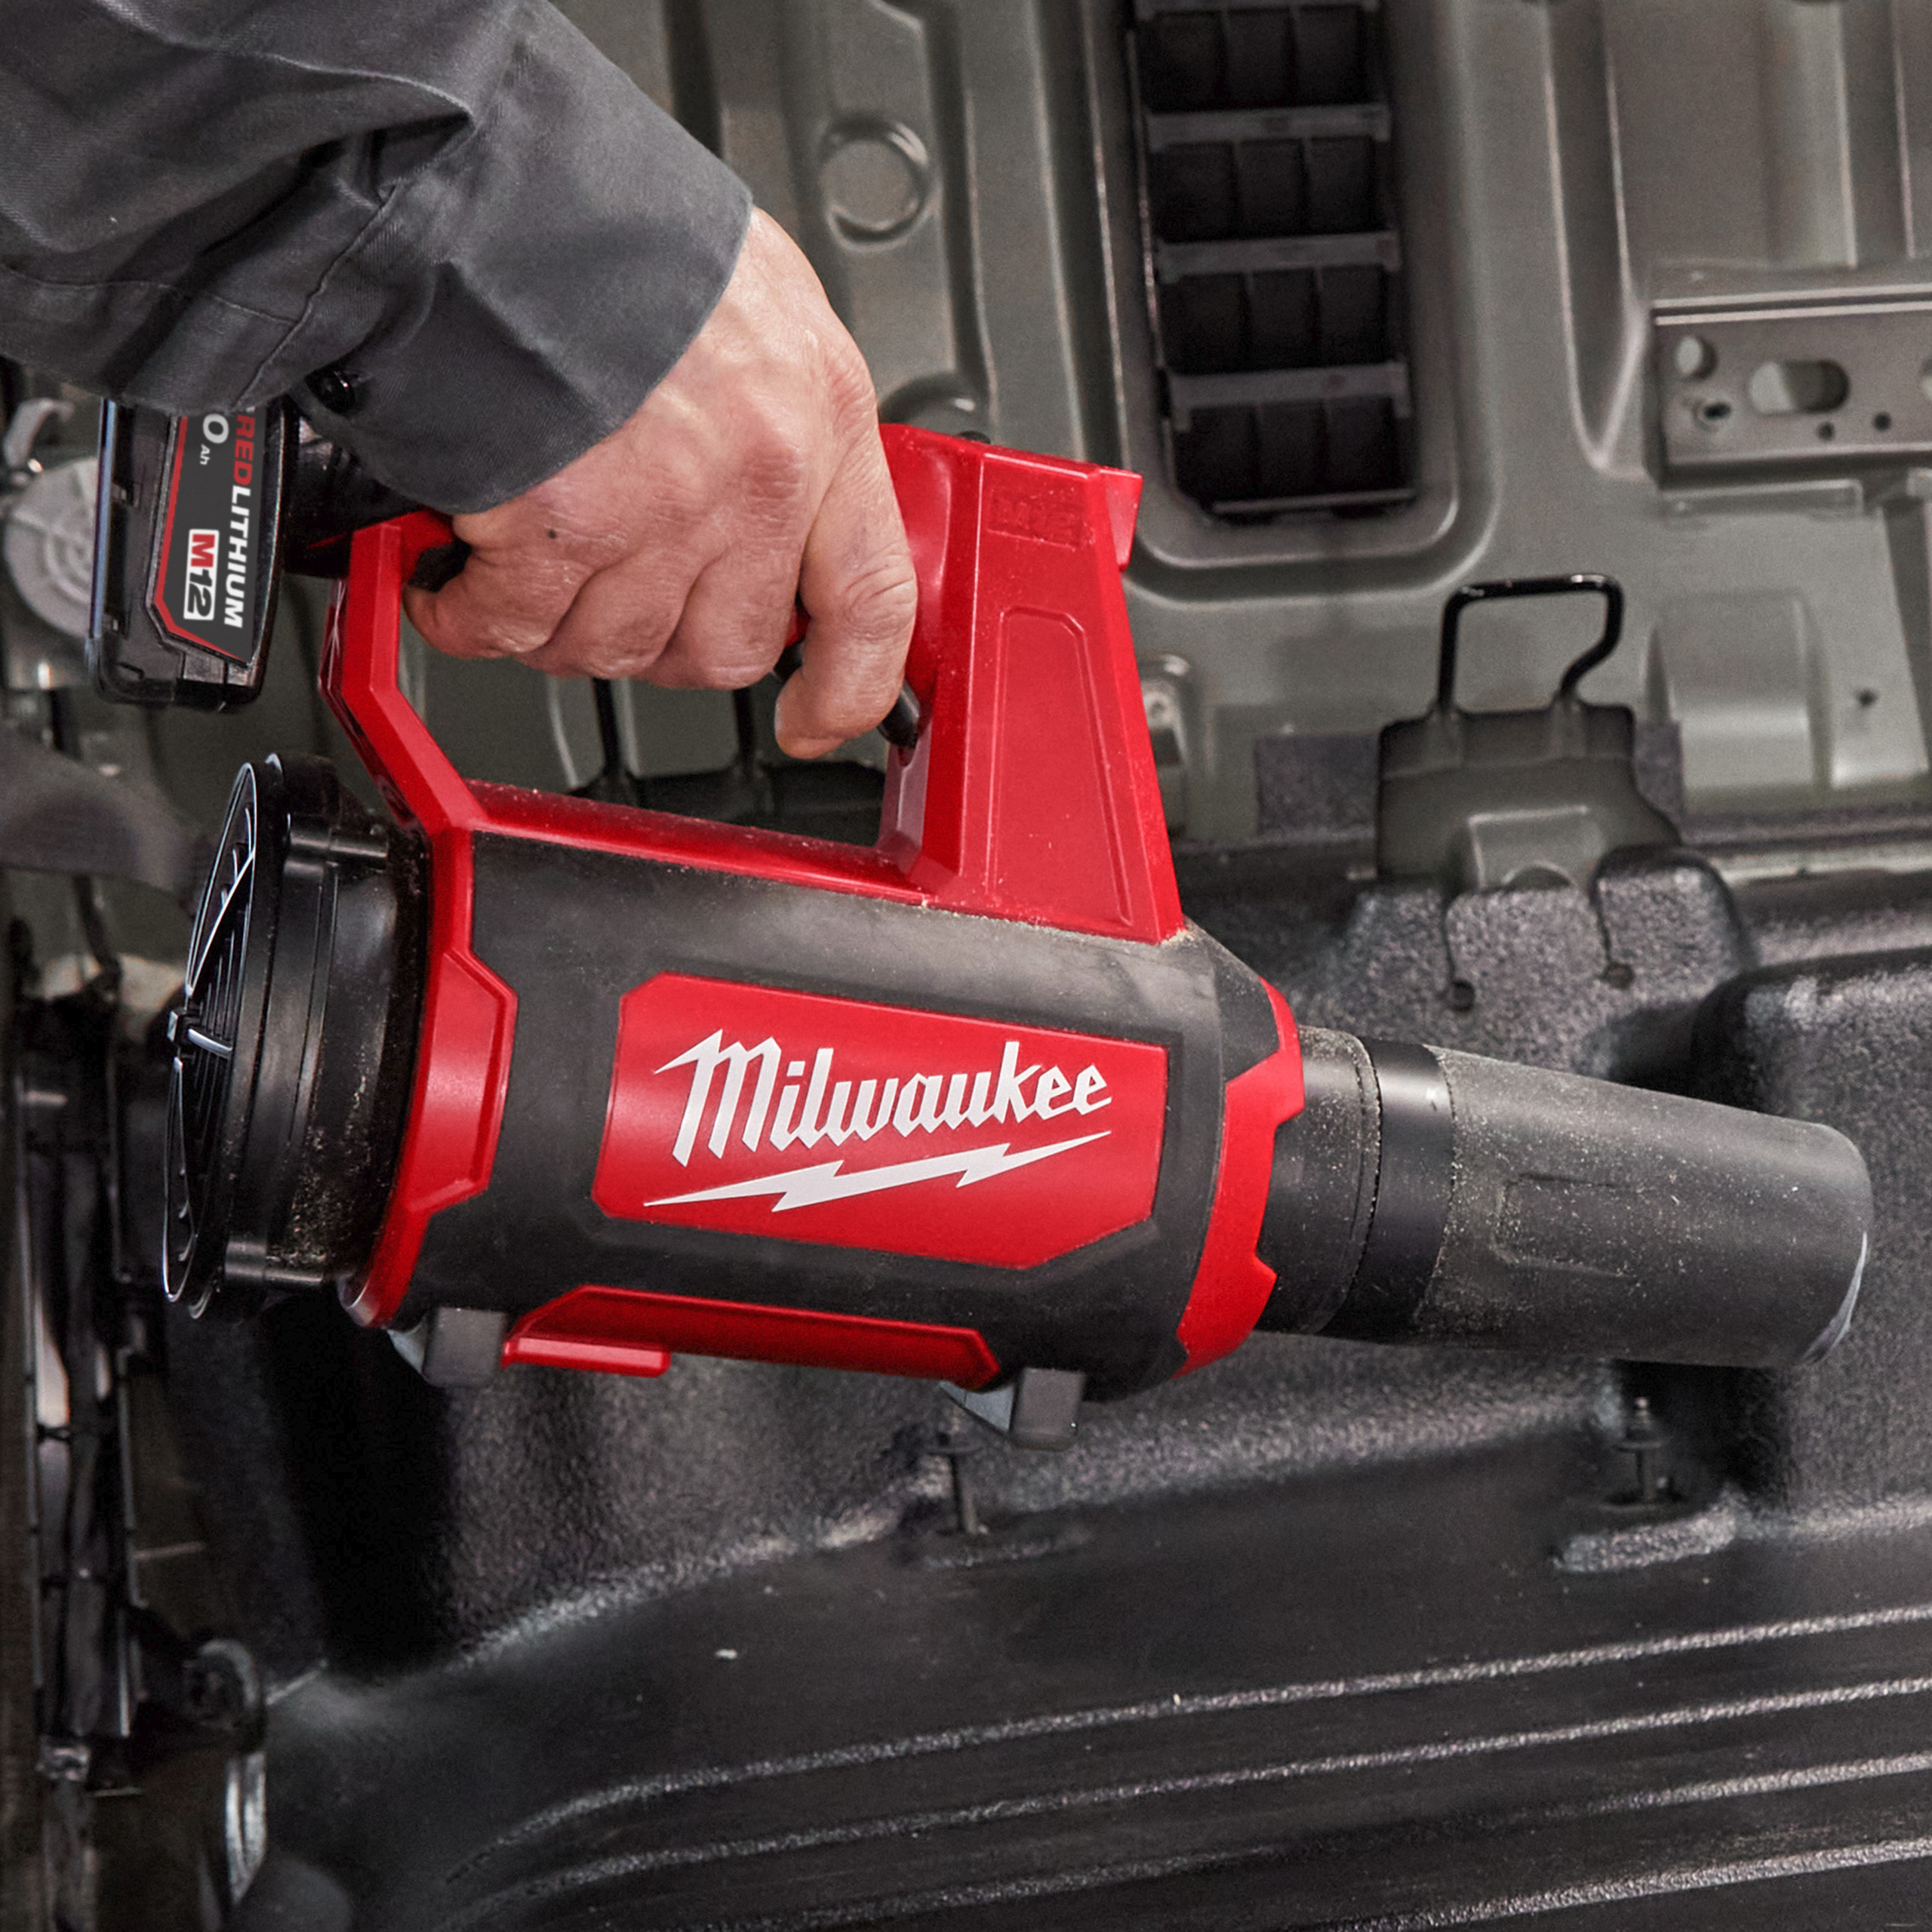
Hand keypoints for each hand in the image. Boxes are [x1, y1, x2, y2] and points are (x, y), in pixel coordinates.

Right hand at [402, 210, 915, 757]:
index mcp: (822, 419)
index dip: (851, 686)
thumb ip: (783, 425)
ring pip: (619, 649)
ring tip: (528, 567)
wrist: (500, 188)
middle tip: (617, 596)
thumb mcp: (762, 313)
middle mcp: (757, 476)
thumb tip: (779, 513)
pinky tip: (458, 585)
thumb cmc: (622, 232)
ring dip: (562, 631)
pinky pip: (519, 629)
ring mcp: (662, 510)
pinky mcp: (561, 526)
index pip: (873, 598)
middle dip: (666, 645)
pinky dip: (474, 622)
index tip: (818, 718)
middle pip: (728, 648)